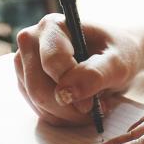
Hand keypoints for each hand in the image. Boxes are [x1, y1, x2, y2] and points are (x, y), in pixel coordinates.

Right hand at [13, 13, 141, 125]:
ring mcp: (24, 63)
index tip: (93, 103)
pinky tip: (81, 108)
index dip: (73, 87)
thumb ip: (95, 75)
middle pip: (39, 88)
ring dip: (68, 114)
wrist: (115, 58)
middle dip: (69, 107)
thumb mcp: (118, 63)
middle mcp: (31, 41)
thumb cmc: (118, 53)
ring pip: (38, 103)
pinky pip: (40, 110)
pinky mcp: (26, 83)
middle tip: (96, 109)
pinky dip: (63, 117)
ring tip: (93, 106)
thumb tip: (65, 93)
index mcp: (52, 26)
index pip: (52, 63)